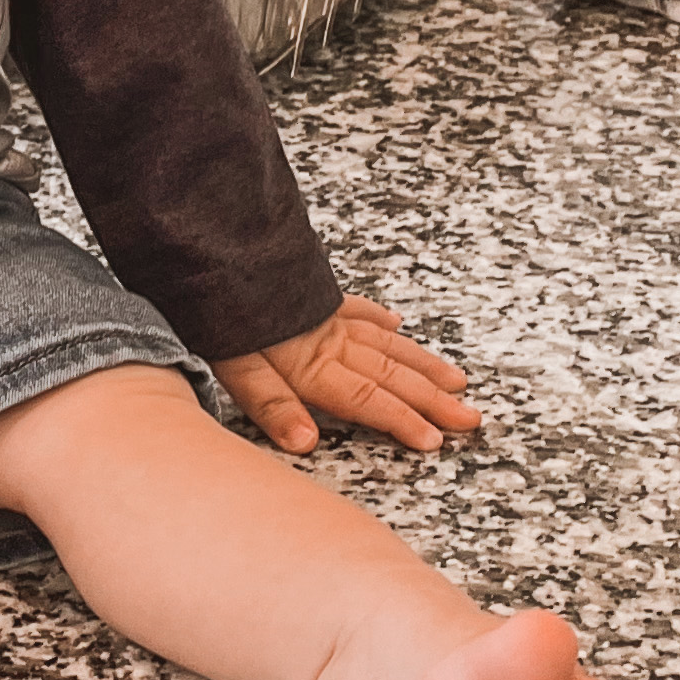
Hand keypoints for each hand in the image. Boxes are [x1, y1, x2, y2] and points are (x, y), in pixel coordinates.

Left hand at [214, 298, 482, 455]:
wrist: (209, 236)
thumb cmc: (216, 305)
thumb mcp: (231, 363)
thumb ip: (271, 403)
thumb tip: (306, 443)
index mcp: (310, 361)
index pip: (367, 400)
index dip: (402, 421)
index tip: (437, 441)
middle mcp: (328, 337)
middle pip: (390, 374)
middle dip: (433, 399)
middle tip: (470, 417)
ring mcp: (324, 312)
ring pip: (386, 342)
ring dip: (422, 364)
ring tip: (455, 379)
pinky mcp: (310, 290)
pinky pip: (357, 308)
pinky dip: (380, 319)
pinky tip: (396, 323)